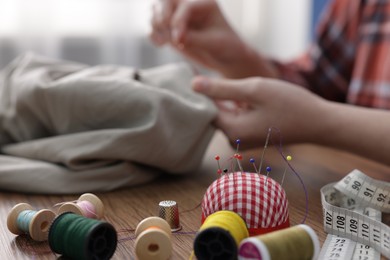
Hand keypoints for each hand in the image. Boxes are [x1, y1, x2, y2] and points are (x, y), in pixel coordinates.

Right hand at [150, 0, 266, 77]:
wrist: (227, 58)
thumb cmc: (226, 47)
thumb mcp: (213, 43)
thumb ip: (193, 39)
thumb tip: (174, 38)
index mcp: (205, 3)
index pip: (185, 6)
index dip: (178, 22)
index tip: (178, 41)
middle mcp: (190, 5)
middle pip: (165, 0)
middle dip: (161, 14)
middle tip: (166, 32)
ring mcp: (178, 17)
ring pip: (156, 10)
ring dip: (155, 25)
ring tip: (164, 42)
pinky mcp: (171, 29)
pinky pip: (154, 26)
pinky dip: (153, 34)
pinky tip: (160, 45)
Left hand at [192, 76, 327, 147]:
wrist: (319, 123)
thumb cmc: (290, 104)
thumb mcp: (254, 90)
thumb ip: (222, 88)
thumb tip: (193, 84)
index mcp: (232, 131)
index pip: (204, 110)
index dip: (199, 91)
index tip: (193, 73)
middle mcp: (233, 140)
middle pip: (214, 113)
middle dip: (212, 95)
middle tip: (209, 73)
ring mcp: (242, 141)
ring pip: (225, 114)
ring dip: (225, 99)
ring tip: (227, 82)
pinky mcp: (251, 137)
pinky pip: (236, 119)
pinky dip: (236, 106)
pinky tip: (243, 94)